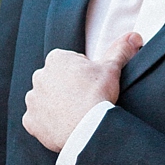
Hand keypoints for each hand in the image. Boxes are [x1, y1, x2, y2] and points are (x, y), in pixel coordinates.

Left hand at [22, 32, 142, 151]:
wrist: (88, 127)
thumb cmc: (98, 94)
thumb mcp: (112, 68)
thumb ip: (119, 50)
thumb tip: (134, 37)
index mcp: (56, 59)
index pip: (70, 63)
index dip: (85, 74)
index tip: (93, 85)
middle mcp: (39, 76)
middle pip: (56, 81)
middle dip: (68, 89)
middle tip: (86, 100)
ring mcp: (33, 100)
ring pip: (45, 100)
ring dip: (56, 106)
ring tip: (76, 114)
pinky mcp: (30, 121)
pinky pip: (37, 121)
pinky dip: (47, 124)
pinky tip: (64, 127)